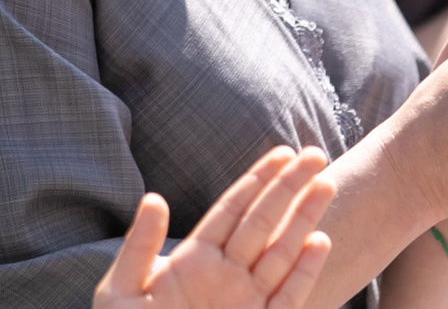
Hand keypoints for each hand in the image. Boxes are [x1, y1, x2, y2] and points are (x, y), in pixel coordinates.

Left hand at [93, 146, 335, 308]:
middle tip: (315, 155)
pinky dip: (304, 272)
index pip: (232, 211)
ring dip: (304, 219)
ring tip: (325, 185)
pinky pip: (287, 297)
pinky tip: (319, 241)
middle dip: (290, 188)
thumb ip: (140, 247)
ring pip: (281, 253)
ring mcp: (245, 302)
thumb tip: (154, 198)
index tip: (283, 152)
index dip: (258, 180)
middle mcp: (225, 276)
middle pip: (263, 223)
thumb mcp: (123, 292)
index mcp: (194, 261)